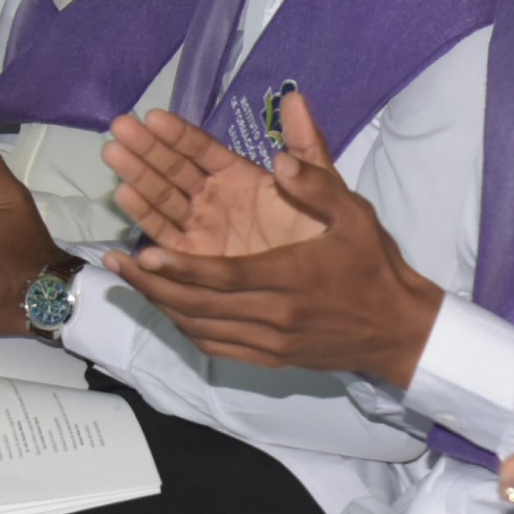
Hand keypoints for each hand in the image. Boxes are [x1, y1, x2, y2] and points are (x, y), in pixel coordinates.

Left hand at [99, 94, 445, 383]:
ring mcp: (269, 343)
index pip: (225, 276)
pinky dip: (182, 325)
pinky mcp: (267, 360)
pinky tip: (163, 305)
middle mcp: (275, 317)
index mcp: (293, 278)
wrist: (399, 330)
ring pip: (199, 328)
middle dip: (152, 284)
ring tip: (126, 279)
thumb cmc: (375, 266)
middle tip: (114, 263)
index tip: (144, 253)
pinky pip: (213, 346)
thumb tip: (281, 153)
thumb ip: (318, 180)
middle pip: (199, 306)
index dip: (180, 268)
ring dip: (159, 304)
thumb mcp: (355, 214)